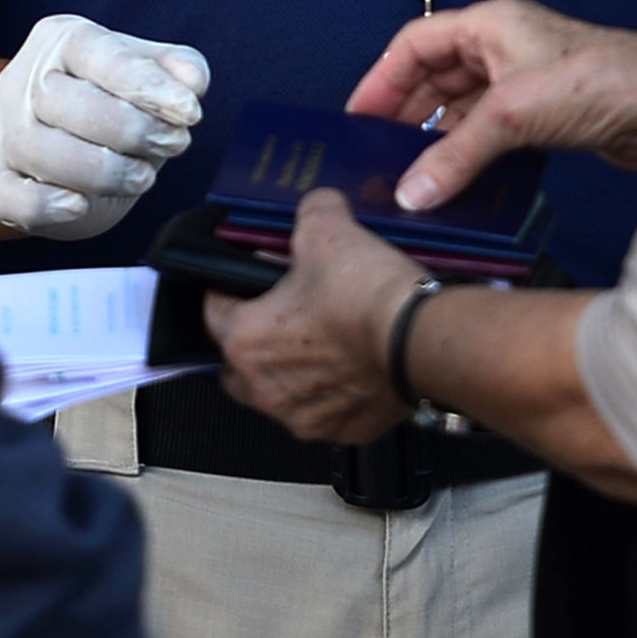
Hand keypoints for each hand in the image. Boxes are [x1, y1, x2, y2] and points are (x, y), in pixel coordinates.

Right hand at [0, 14, 209, 237]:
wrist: (69, 143)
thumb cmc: (114, 102)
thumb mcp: (150, 74)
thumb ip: (179, 69)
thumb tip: (193, 81)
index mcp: (62, 41)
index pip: (96, 53)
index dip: (145, 83)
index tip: (189, 110)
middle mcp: (24, 80)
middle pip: (58, 100)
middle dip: (127, 129)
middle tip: (172, 144)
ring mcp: (7, 133)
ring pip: (37, 150)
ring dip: (100, 170)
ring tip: (143, 176)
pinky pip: (8, 197)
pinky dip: (43, 205)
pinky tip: (79, 205)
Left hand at [206, 191, 421, 444]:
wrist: (422, 338)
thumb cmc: (362, 290)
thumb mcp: (325, 227)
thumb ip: (310, 212)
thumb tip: (318, 205)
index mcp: (244, 341)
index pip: (214, 311)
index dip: (231, 288)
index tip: (253, 276)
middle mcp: (265, 390)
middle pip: (240, 365)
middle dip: (255, 341)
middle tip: (287, 313)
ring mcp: (305, 417)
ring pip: (282, 395)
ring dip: (293, 373)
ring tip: (326, 342)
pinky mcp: (346, 432)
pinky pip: (327, 412)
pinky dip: (335, 394)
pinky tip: (356, 367)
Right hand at [346, 0, 636, 207]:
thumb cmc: (603, 79)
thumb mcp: (513, 113)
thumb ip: (456, 154)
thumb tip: (411, 191)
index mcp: (490, 24)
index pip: (415, 44)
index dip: (381, 79)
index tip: (357, 117)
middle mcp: (504, 47)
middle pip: (435, 77)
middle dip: (405, 114)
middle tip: (377, 153)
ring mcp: (525, 82)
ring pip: (462, 109)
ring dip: (437, 139)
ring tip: (410, 174)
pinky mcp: (545, 115)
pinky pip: (490, 133)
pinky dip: (469, 154)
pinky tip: (455, 180)